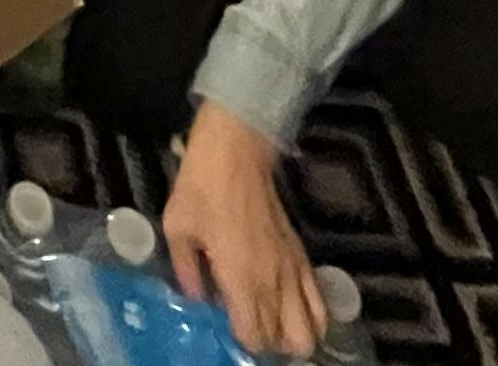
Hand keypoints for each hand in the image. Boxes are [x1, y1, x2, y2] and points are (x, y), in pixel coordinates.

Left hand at [162, 107, 324, 361]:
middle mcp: (273, 280)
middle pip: (290, 339)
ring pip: (311, 326)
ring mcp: (292, 268)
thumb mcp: (177, 229)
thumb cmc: (201, 188)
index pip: (256, 335)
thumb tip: (196, 299)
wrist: (235, 151)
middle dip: (272, 346)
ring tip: (272, 328)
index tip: (229, 335)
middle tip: (250, 333)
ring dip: (294, 335)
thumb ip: (186, 270)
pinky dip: (313, 316)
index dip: (244, 344)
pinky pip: (319, 299)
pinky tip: (294, 314)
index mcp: (241, 278)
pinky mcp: (301, 255)